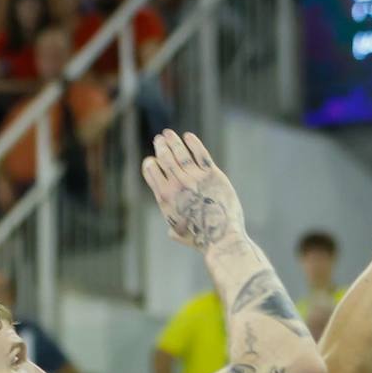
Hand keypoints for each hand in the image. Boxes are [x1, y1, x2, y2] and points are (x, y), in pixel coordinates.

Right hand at [141, 129, 245, 251]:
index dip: (150, 162)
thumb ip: (172, 227)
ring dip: (173, 141)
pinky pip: (200, 153)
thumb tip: (171, 231)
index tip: (152, 160)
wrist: (221, 236)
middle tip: (159, 139)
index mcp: (164, 197)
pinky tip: (188, 136)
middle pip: (164, 157)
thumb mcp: (178, 233)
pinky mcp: (212, 174)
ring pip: (180, 152)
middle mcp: (176, 184)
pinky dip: (193, 143)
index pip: (150, 170)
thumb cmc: (200, 238)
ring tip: (169, 134)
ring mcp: (194, 177)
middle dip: (160, 146)